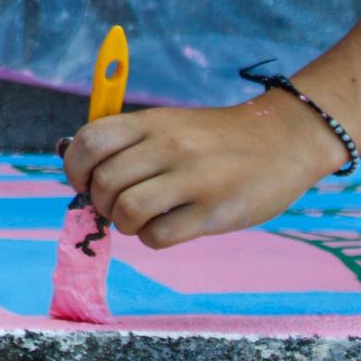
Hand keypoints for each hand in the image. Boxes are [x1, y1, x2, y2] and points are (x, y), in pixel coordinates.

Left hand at [64, 99, 342, 248]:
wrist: (284, 139)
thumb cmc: (214, 138)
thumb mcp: (169, 123)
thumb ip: (129, 143)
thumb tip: (78, 172)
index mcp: (151, 121)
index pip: (89, 142)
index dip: (76, 168)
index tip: (85, 182)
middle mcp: (168, 146)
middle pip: (104, 182)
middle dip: (101, 203)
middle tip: (117, 206)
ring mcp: (193, 179)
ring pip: (127, 211)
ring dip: (125, 224)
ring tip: (141, 219)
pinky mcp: (216, 212)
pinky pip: (159, 236)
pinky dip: (153, 238)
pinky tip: (167, 228)